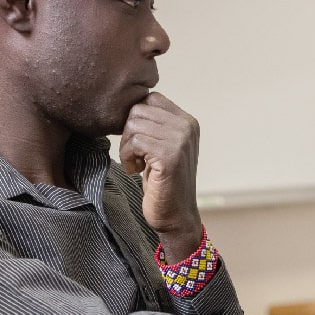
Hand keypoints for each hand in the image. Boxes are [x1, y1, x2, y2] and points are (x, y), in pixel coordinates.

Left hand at [120, 93, 202, 260]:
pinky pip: (135, 141)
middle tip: (133, 154)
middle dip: (127, 131)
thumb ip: (155, 124)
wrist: (176, 216)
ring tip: (134, 163)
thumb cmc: (163, 183)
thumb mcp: (163, 146)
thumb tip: (129, 102)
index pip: (151, 98)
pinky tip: (135, 170)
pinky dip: (128, 156)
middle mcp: (188, 127)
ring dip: (126, 145)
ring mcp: (181, 140)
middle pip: (139, 109)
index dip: (135, 118)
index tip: (137, 141)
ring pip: (134, 124)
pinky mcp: (170, 156)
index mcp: (188, 122)